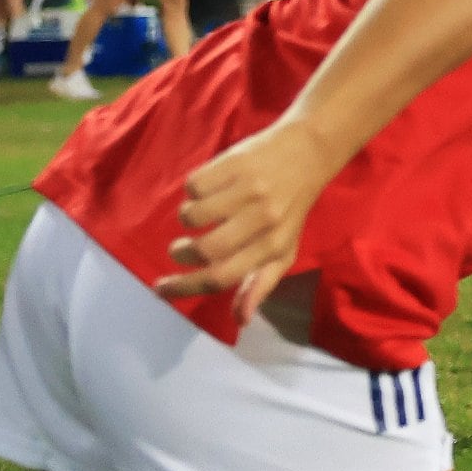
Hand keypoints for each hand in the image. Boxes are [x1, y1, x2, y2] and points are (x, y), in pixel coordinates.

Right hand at [159, 119, 345, 315]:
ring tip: (201, 213)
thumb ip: (260, 283)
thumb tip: (240, 319)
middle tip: (179, 249)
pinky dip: (193, 189)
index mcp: (275, 246)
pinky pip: (193, 185)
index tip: (161, 289)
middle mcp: (264, 219)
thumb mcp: (284, 248)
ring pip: (193, 215)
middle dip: (182, 253)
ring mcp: (250, 190)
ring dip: (187, 218)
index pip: (223, 277)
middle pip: (205, 250)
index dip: (187, 287)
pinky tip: (210, 188)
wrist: (310, 151)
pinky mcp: (236, 163)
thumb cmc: (291, 207)